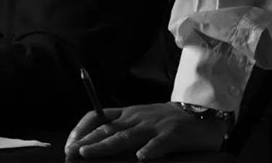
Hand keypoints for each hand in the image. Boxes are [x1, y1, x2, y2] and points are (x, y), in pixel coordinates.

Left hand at [64, 102, 226, 160]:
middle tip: (70, 152)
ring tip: (88, 153)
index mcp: (127, 114)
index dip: (82, 129)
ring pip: (125, 136)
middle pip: (107, 129)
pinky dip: (149, 151)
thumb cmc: (167, 121)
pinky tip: (141, 159)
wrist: (201, 113)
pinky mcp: (172, 135)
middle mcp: (136, 118)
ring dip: (105, 145)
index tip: (70, 143)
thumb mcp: (141, 121)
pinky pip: (159, 144)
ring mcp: (153, 126)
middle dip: (86, 141)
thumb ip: (123, 130)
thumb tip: (97, 144)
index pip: (97, 116)